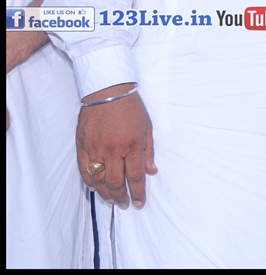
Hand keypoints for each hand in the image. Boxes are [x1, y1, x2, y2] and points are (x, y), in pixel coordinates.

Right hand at [76, 84, 156, 208]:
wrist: (107, 91)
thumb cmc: (131, 108)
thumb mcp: (147, 127)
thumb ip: (148, 151)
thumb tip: (151, 171)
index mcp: (132, 145)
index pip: (135, 176)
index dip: (137, 193)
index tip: (139, 203)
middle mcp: (113, 150)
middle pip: (115, 182)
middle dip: (121, 197)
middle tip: (124, 204)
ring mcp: (95, 148)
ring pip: (98, 179)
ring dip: (104, 193)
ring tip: (111, 199)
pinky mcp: (82, 145)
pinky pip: (84, 169)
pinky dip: (89, 181)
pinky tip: (95, 187)